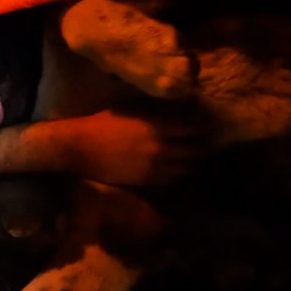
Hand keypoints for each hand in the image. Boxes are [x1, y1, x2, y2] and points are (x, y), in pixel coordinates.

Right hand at [66, 110, 202, 184]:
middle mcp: (162, 147)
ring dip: (192, 162)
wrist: (82, 147)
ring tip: (194, 158)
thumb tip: (173, 110)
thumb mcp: (130, 109)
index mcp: (157, 126)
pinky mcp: (147, 180)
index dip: (202, 127)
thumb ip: (153, 112)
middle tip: (205, 143)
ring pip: (186, 167)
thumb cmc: (103, 122)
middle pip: (194, 150)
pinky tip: (177, 169)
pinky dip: (178, 173)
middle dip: (202, 146)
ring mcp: (156, 166)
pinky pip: (172, 178)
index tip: (208, 125)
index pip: (192, 128)